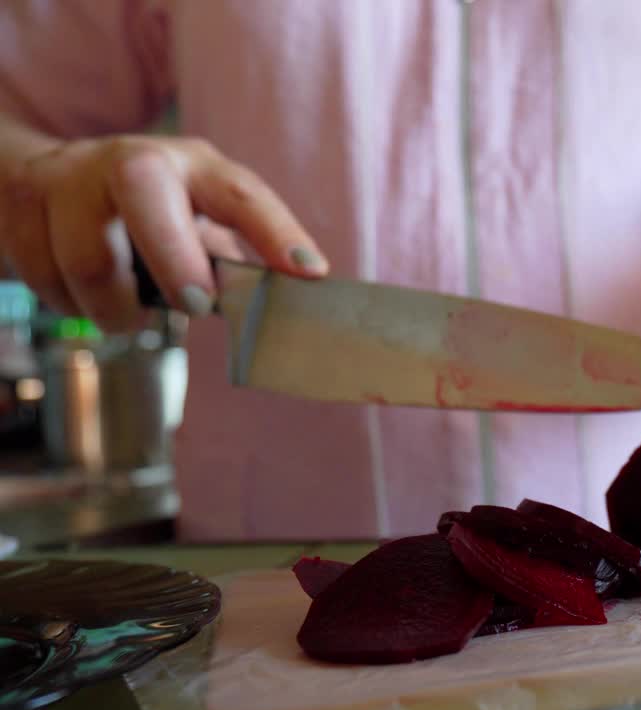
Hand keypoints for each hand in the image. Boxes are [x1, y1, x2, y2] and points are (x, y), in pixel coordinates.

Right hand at [0, 133, 326, 331]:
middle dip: (173, 256)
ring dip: (113, 308)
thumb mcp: (191, 222)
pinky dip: (69, 305)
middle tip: (194, 305)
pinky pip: (43, 277)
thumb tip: (271, 315)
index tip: (309, 272)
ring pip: (87, 257)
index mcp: (192, 167)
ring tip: (126, 314)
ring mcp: (70, 178)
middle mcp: (131, 161)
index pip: (240, 192)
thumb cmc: (142, 214)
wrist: (40, 179)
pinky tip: (82, 297)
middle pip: (145, 190)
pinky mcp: (21, 204)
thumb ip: (228, 263)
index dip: (276, 231)